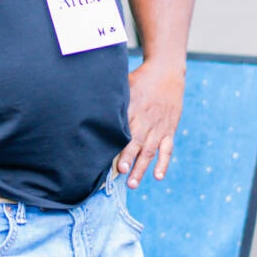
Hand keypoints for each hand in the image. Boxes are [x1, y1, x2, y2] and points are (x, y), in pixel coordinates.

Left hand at [118, 61, 184, 187]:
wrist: (166, 73)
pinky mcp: (169, 130)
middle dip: (128, 158)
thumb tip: (88, 104)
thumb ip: (110, 99)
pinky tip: (157, 176)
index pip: (122, 130)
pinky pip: (167, 149)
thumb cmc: (140, 79)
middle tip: (120, 172)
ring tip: (132, 183)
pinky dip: (163, 163)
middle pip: (136, 142)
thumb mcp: (123, 85)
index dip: (116, 144)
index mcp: (132, 109)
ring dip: (141, 168)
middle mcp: (145, 120)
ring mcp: (158, 127)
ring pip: (150, 151)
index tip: (108, 155)